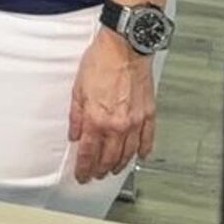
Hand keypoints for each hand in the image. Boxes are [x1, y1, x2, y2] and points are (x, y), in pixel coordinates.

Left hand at [68, 27, 155, 183]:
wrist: (125, 48)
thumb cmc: (101, 61)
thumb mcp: (78, 88)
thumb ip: (76, 115)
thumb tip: (74, 134)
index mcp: (97, 119)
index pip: (89, 152)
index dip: (84, 167)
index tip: (81, 174)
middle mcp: (117, 125)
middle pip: (108, 157)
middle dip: (100, 170)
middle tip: (95, 175)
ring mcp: (135, 122)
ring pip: (127, 153)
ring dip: (119, 164)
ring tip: (112, 170)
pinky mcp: (148, 115)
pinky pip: (147, 140)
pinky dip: (143, 151)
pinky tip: (139, 156)